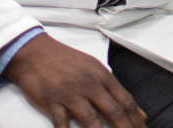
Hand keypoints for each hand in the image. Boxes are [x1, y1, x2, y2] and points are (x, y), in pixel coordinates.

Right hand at [3, 33, 145, 127]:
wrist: (35, 52)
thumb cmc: (64, 60)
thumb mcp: (94, 68)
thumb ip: (114, 89)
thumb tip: (138, 111)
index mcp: (101, 75)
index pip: (125, 100)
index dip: (136, 119)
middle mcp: (89, 84)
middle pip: (114, 111)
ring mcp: (70, 94)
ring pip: (91, 120)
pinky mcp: (52, 102)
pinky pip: (62, 124)